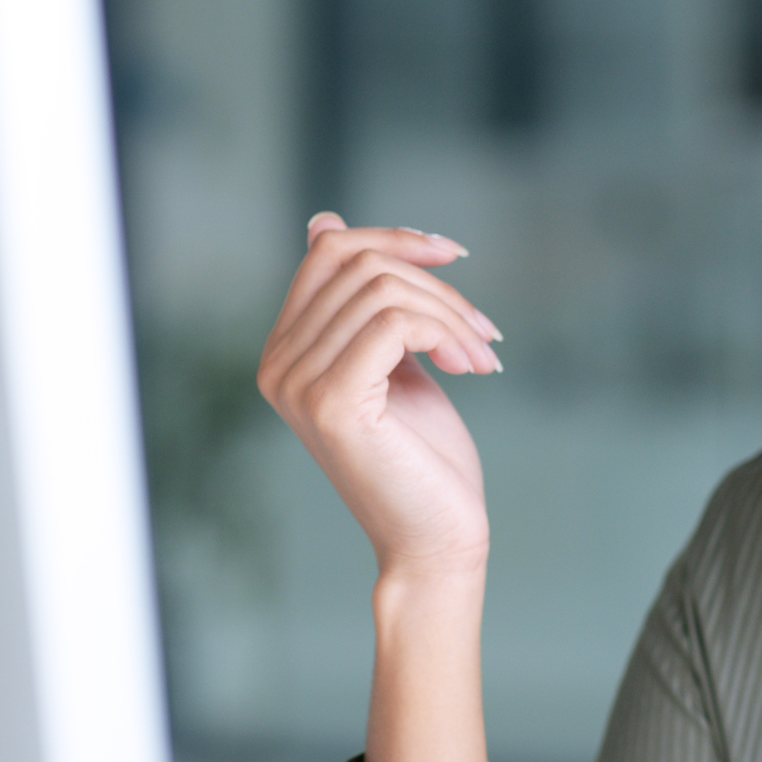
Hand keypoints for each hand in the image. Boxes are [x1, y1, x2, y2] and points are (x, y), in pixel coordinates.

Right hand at [258, 214, 504, 580]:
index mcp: (285, 350)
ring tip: (482, 357)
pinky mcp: (334, 403)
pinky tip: (472, 368)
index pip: (329, 250)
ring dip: (452, 315)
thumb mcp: (394, 362)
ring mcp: (299, 384)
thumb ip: (365, 306)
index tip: (453, 257)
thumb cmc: (424, 459)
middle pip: (360, 263)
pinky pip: (396, 323)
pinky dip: (447, 333)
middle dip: (436, 283)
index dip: (395, 238)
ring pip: (385, 290)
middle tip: (483, 330)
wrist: (436, 540)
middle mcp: (278, 364)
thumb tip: (322, 222)